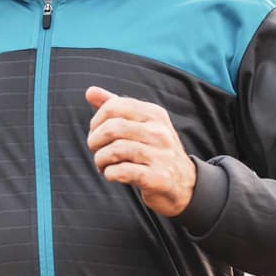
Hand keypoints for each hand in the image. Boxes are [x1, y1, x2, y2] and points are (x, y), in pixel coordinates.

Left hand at [85, 86, 196, 217]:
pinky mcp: (157, 178)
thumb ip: (115, 107)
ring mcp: (161, 155)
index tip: (96, 133)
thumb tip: (90, 91)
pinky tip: (112, 174)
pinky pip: (121, 172)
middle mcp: (160, 132)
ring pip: (115, 150)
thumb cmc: (154, 151)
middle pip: (112, 128)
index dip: (96, 121)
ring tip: (102, 165)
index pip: (114, 106)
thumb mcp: (141, 125)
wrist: (184, 183)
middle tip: (96, 150)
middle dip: (94, 141)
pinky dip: (110, 173)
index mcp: (155, 114)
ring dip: (100, 159)